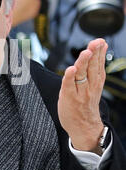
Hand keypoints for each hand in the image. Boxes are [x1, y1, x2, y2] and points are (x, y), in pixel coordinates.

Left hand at [58, 38, 107, 153]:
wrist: (84, 128)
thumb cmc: (86, 104)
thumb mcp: (94, 86)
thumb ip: (94, 69)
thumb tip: (98, 51)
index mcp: (96, 82)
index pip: (98, 64)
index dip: (100, 52)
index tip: (100, 41)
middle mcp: (89, 86)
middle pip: (91, 68)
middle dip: (93, 54)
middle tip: (95, 43)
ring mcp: (80, 92)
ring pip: (82, 75)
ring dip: (83, 63)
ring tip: (86, 53)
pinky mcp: (69, 98)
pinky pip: (69, 86)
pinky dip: (69, 77)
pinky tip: (71, 69)